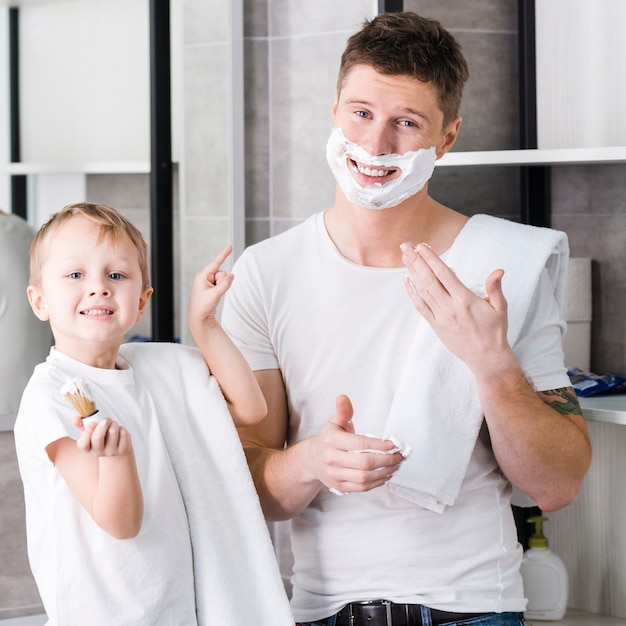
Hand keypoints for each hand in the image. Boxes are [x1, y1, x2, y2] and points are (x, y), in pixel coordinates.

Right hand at [74, 416, 132, 456]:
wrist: (116, 448)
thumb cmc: (101, 437)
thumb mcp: (91, 432)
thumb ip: (82, 424)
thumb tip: (76, 419)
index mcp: (87, 448)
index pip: (83, 444)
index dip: (87, 432)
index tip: (93, 422)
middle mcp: (98, 452)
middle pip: (98, 437)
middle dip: (103, 424)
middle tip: (106, 419)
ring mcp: (111, 452)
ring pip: (113, 431)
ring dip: (113, 423)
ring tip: (112, 424)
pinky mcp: (123, 449)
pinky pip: (123, 433)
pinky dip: (121, 428)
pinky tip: (119, 431)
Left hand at [188, 245, 233, 325]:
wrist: (199, 318)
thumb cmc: (202, 307)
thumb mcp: (215, 295)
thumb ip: (225, 284)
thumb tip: (232, 275)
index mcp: (202, 276)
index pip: (216, 263)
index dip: (224, 255)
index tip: (229, 247)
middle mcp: (204, 277)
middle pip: (222, 273)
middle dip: (223, 282)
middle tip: (216, 292)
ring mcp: (207, 282)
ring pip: (223, 279)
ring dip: (222, 287)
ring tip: (214, 295)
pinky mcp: (211, 287)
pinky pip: (222, 284)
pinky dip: (221, 289)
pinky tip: (214, 296)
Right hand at [306, 395, 404, 492]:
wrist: (313, 459)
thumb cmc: (329, 439)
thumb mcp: (334, 422)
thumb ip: (343, 411)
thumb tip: (343, 398)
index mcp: (331, 440)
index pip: (359, 444)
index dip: (379, 445)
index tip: (393, 444)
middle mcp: (331, 459)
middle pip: (365, 463)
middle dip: (387, 460)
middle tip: (399, 456)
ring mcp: (335, 475)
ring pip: (365, 477)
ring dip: (385, 472)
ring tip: (396, 465)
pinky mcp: (340, 486)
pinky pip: (362, 487)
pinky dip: (378, 482)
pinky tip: (386, 474)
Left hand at [400, 242, 514, 374]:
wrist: (486, 358)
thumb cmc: (495, 331)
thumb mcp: (500, 308)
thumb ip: (495, 288)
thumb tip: (498, 271)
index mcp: (465, 300)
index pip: (444, 274)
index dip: (431, 259)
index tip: (422, 246)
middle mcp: (450, 307)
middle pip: (428, 280)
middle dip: (416, 261)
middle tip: (406, 246)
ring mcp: (441, 317)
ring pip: (422, 291)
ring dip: (412, 273)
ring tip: (405, 257)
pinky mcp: (435, 326)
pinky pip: (420, 307)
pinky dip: (412, 293)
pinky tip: (407, 280)